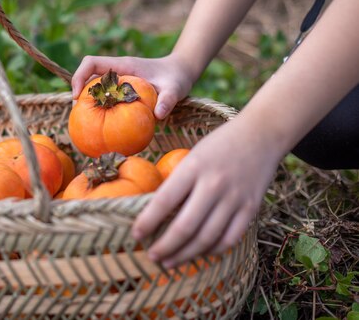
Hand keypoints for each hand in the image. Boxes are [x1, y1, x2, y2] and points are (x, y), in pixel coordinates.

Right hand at [71, 54, 194, 119]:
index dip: (79, 76)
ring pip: (93, 88)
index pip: (91, 63)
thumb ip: (168, 100)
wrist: (180, 73)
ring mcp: (117, 81)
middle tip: (77, 116)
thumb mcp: (175, 89)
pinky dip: (99, 110)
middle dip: (78, 94)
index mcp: (123, 65)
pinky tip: (102, 128)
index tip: (76, 96)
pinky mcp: (120, 90)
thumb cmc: (176, 78)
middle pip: (87, 77)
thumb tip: (158, 115)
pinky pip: (104, 98)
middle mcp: (117, 71)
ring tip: (85, 124)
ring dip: (87, 103)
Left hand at [131, 118, 282, 266]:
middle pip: (185, 226)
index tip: (135, 235)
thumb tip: (154, 213)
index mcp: (193, 168)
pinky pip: (229, 239)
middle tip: (152, 256)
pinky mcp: (251, 209)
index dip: (147, 222)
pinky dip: (211, 251)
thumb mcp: (192, 157)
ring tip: (170, 261)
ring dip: (185, 255)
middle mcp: (213, 185)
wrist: (261, 135)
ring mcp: (234, 199)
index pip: (164, 201)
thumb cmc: (218, 145)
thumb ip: (178, 183)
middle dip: (165, 246)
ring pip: (206, 238)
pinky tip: (198, 253)